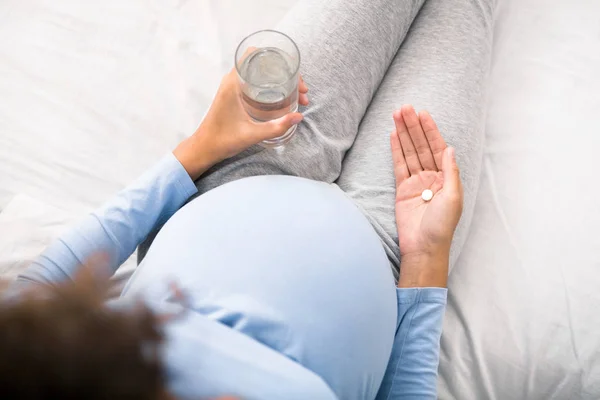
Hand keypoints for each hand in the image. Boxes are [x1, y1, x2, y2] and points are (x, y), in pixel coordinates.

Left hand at [173, 69, 308, 179]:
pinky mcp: (235, 95)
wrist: (204, 148)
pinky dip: (272, 87)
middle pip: (263, 64)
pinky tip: (284, 98)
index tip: (292, 72)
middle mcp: (232, 81)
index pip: (254, 55)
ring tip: (297, 95)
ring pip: (261, 74)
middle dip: (285, 73)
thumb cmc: (222, 140)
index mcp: (233, 83)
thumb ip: (276, 127)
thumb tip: (298, 117)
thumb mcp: (252, 134)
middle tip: (301, 90)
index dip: (277, 59)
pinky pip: (256, 83)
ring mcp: (233, 87)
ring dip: (280, 80)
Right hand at [391, 105, 463, 287]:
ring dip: (403, 134)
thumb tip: (449, 148)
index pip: (437, 148)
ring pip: (409, 152)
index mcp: (447, 178)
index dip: (430, 130)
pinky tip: (393, 136)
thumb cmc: (441, 226)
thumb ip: (450, 172)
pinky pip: (399, 166)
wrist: (424, 247)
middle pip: (421, 146)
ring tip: (397, 115)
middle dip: (413, 127)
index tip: (422, 114)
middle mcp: (432, 177)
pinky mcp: (402, 189)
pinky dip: (396, 150)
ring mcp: (416, 182)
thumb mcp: (453, 198)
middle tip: (405, 108)